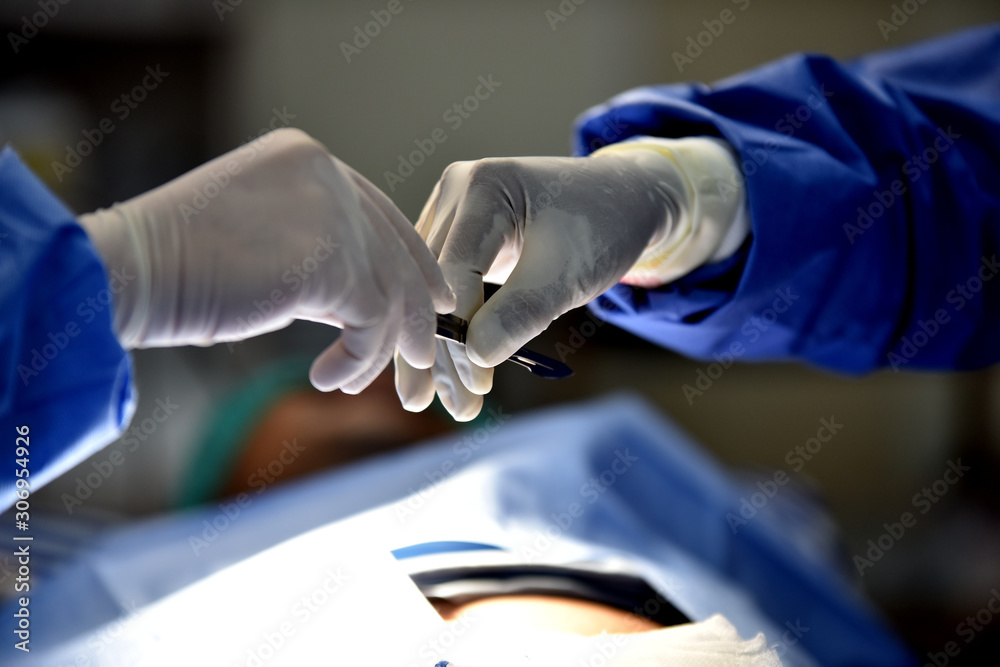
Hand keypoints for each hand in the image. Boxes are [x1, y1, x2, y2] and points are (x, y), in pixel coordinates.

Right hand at [78, 128, 455, 393]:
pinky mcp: (331, 259)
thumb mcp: (263, 244)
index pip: (379, 212)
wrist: (130, 271)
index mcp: (306, 158)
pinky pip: (374, 320)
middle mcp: (326, 173)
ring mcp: (332, 211)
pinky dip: (359, 357)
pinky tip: (329, 379)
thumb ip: (318, 255)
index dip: (410, 260)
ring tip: (354, 382)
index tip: (432, 299)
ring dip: (383, 346)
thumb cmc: (178, 265)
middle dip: (414, 309)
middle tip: (423, 356)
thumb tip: (362, 300)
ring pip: (390, 289)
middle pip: (395, 249)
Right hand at [395, 137, 746, 419]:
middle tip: (448, 409)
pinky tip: (446, 378)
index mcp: (482, 186)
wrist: (621, 200)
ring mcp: (451, 212)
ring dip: (439, 351)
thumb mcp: (568, 274)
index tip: (473, 384)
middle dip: (440, 351)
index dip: (459, 332)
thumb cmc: (602, 229)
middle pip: (434, 285)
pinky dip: (449, 334)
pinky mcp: (456, 236)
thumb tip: (476, 357)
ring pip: (431, 293)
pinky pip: (443, 291)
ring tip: (445, 406)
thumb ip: (523, 311)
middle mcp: (455, 191)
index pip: (455, 270)